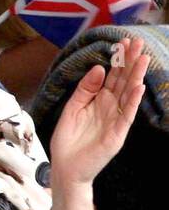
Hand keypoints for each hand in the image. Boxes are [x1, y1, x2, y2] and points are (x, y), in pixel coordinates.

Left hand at [49, 36, 148, 186]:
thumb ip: (85, 90)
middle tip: (139, 42)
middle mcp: (111, 108)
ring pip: (129, 94)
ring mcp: (116, 120)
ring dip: (136, 76)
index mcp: (99, 101)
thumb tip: (99, 68)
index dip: (118, 60)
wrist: (66, 167)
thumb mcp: (72, 108)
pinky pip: (127, 115)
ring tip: (144, 58)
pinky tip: (139, 87)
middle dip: (131, 61)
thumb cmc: (68, 140)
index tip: (123, 42)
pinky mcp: (117, 134)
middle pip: (123, 81)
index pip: (112, 76)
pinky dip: (133, 101)